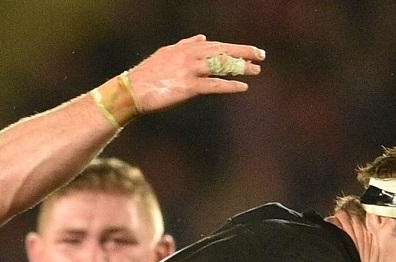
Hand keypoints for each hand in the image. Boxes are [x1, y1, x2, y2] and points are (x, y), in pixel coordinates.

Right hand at [118, 35, 264, 114]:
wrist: (133, 89)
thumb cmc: (149, 74)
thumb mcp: (167, 53)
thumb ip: (186, 44)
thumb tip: (202, 38)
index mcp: (186, 48)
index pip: (216, 45)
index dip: (234, 48)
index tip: (250, 51)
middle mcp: (189, 56)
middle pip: (222, 52)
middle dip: (243, 52)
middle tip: (261, 55)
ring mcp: (190, 71)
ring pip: (220, 66)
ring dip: (240, 68)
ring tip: (256, 70)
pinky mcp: (188, 87)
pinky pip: (214, 85)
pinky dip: (229, 85)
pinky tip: (243, 87)